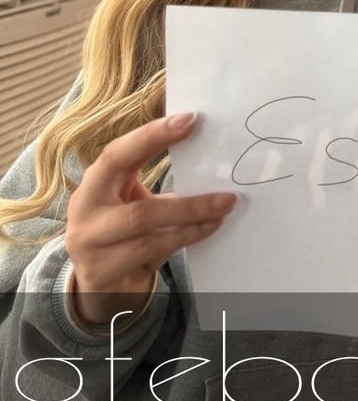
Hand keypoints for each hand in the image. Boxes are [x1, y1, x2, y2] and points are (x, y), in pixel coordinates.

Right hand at [65, 113, 236, 322]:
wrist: (98, 279)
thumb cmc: (123, 229)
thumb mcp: (133, 200)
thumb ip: (159, 182)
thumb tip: (212, 163)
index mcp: (95, 182)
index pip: (117, 154)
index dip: (151, 135)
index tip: (191, 120)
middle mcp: (85, 211)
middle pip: (138, 209)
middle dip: (187, 202)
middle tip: (228, 195)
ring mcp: (89, 245)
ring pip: (146, 229)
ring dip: (191, 219)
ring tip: (224, 211)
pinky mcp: (99, 272)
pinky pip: (149, 252)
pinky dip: (183, 238)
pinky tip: (208, 228)